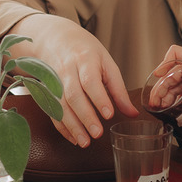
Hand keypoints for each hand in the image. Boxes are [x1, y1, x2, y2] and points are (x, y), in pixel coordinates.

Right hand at [11, 13, 138, 146]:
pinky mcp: (48, 91)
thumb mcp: (106, 63)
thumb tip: (133, 113)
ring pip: (60, 105)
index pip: (90, 80)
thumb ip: (118, 89)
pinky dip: (62, 127)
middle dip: (85, 116)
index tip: (109, 114)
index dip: (99, 98)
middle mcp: (67, 70)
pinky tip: (74, 138)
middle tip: (98, 133)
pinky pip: (52, 111)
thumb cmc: (86, 51)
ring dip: (72, 126)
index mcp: (85, 59)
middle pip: (73, 95)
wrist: (56, 39)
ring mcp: (55, 81)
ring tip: (85, 142)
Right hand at [161, 45, 181, 105]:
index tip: (159, 76)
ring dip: (167, 96)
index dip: (165, 62)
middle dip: (161, 87)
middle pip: (171, 75)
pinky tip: (171, 110)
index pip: (175, 53)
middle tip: (155, 102)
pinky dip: (176, 101)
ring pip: (175, 86)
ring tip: (160, 108)